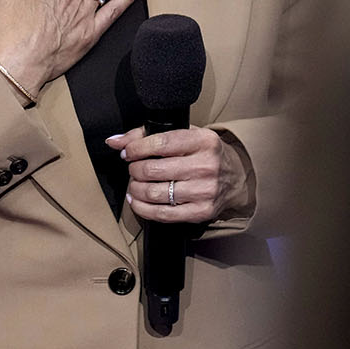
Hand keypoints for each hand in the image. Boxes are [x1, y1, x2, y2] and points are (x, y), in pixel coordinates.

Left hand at [107, 126, 250, 225]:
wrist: (235, 177)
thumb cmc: (203, 154)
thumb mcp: (185, 136)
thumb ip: (147, 135)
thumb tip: (114, 141)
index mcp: (204, 141)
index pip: (161, 143)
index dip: (137, 148)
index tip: (128, 153)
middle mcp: (206, 165)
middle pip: (154, 170)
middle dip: (135, 170)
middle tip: (133, 169)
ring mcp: (205, 190)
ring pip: (155, 193)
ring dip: (136, 189)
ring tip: (134, 185)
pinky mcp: (201, 211)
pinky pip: (163, 214)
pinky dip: (143, 209)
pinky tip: (137, 201)